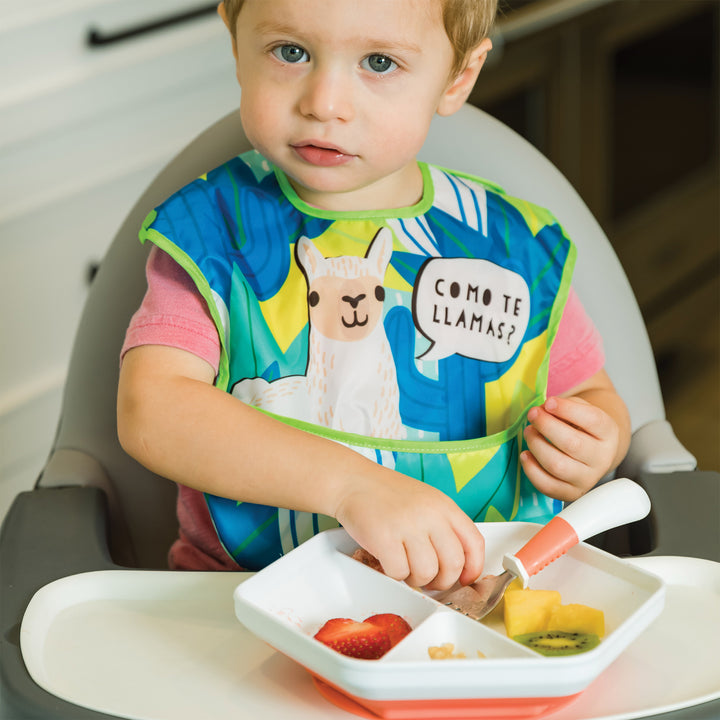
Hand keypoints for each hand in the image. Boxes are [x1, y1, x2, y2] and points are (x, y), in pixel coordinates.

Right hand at [333, 469, 483, 590]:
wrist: (352, 482)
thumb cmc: (386, 494)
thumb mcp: (425, 501)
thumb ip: (443, 527)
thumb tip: (457, 565)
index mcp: (444, 506)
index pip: (473, 543)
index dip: (473, 568)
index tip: (465, 579)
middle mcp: (430, 514)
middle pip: (453, 564)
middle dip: (442, 581)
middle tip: (429, 579)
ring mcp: (407, 526)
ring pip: (427, 573)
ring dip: (415, 578)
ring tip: (405, 566)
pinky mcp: (384, 538)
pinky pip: (399, 573)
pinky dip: (394, 574)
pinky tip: (388, 560)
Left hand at [520, 395, 620, 501]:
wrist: (591, 451)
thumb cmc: (581, 427)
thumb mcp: (580, 409)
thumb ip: (565, 406)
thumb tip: (543, 410)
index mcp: (608, 433)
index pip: (593, 420)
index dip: (567, 410)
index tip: (548, 402)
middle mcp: (602, 458)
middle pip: (573, 444)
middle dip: (547, 426)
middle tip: (533, 414)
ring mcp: (588, 479)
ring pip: (558, 466)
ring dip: (537, 446)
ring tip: (529, 431)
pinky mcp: (571, 492)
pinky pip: (548, 485)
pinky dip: (531, 469)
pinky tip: (525, 454)